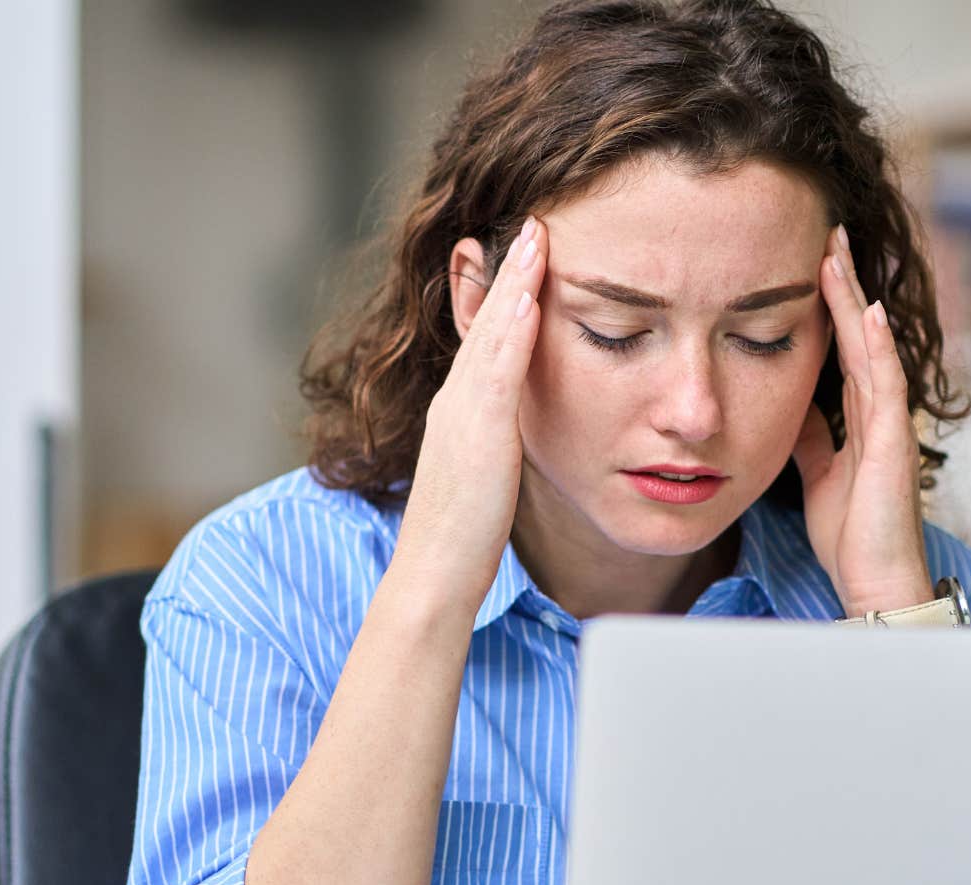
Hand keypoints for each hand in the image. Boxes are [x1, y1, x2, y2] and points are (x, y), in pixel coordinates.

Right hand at [391, 216, 548, 607]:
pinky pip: (498, 369)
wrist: (433, 577)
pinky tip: (531, 295)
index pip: (484, 340)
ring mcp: (463, 414)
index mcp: (460, 413)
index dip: (503, 295)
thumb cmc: (461, 541)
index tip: (525, 253)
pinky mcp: (478, 432)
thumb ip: (492, 450)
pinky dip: (513, 327)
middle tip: (532, 220)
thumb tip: (509, 439)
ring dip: (514, 281)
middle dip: (508, 270)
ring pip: (490, 332)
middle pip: (484, 322)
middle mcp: (455, 402)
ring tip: (537, 234)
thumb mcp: (481, 480)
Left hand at [791, 224, 932, 616]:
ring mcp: (890, 424)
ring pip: (872, 347)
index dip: (831, 308)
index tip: (813, 265)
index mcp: (860, 422)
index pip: (844, 350)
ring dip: (855, 300)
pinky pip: (885, 384)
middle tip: (827, 235)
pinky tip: (869, 312)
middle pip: (859, 336)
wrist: (873, 582)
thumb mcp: (818, 477)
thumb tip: (788, 408)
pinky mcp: (894, 442)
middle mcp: (879, 414)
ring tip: (839, 254)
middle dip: (843, 286)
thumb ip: (810, 440)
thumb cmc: (851, 538)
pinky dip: (878, 347)